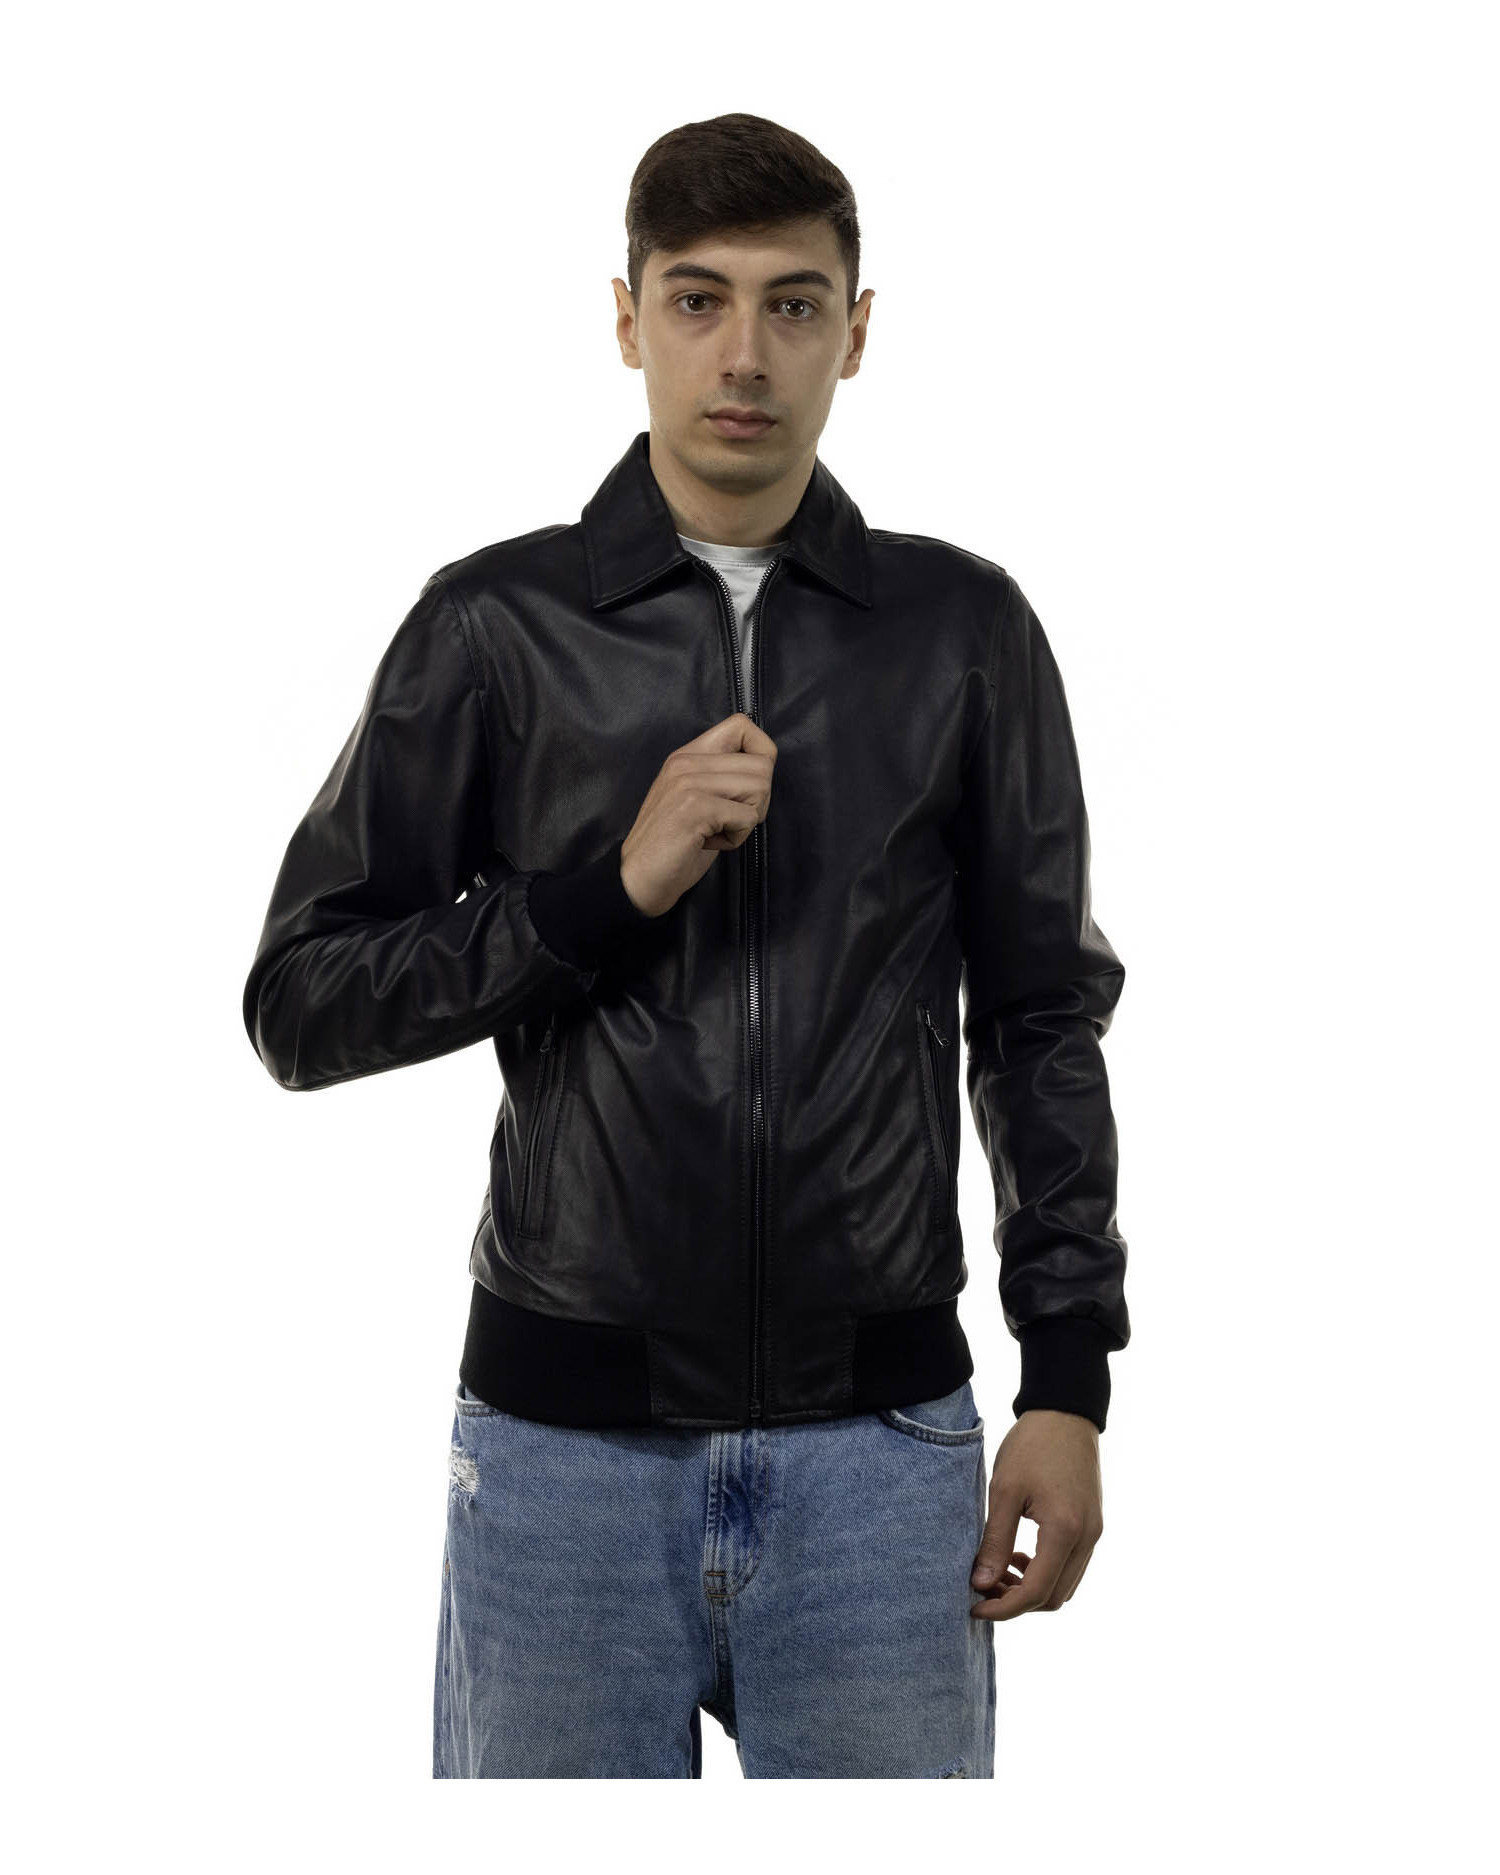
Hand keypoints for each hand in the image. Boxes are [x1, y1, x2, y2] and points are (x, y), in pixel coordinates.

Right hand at [619, 712, 777, 916]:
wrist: (637, 879)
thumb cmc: (674, 845)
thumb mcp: (696, 797)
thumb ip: (721, 776)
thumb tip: (764, 769)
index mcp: (688, 755)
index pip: (742, 725)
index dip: (761, 755)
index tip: (746, 787)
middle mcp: (687, 761)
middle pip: (762, 763)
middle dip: (758, 799)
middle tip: (731, 819)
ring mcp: (689, 782)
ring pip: (759, 788)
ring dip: (747, 820)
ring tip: (718, 830)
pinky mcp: (695, 807)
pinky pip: (747, 817)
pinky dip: (737, 838)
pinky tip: (710, 843)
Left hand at [969, 1409, 1103, 1620]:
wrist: (1065, 1412)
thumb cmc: (1032, 1446)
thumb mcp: (1005, 1490)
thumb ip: (995, 1541)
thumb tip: (981, 1584)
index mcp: (1065, 1530)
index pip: (1036, 1592)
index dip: (1004, 1608)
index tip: (974, 1606)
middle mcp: (1087, 1538)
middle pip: (1054, 1598)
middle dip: (1017, 1603)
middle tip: (983, 1589)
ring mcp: (1094, 1533)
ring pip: (1065, 1586)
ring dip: (1032, 1589)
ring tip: (998, 1572)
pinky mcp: (1093, 1526)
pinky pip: (1071, 1567)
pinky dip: (1046, 1573)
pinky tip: (1020, 1556)